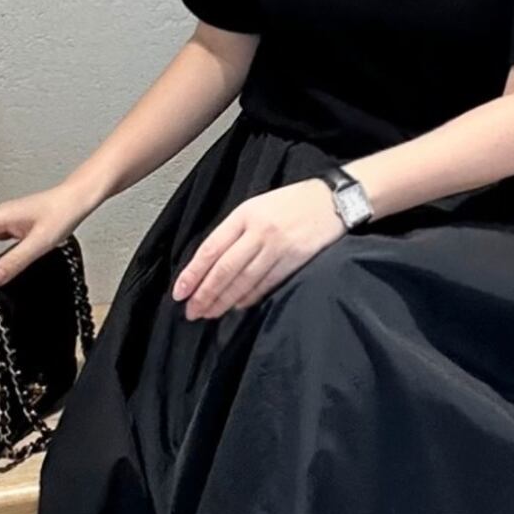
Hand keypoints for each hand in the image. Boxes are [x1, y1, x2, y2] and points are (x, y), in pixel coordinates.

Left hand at [173, 178, 345, 319]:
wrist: (334, 200)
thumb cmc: (294, 204)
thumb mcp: (259, 206)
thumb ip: (236, 231)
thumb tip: (211, 263)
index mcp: (245, 214)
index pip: (211, 249)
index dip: (193, 274)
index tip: (180, 292)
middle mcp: (259, 230)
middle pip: (224, 269)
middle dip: (205, 293)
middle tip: (192, 311)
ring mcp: (278, 246)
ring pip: (243, 280)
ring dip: (224, 300)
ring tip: (209, 313)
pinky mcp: (295, 259)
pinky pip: (266, 284)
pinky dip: (249, 297)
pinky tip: (237, 306)